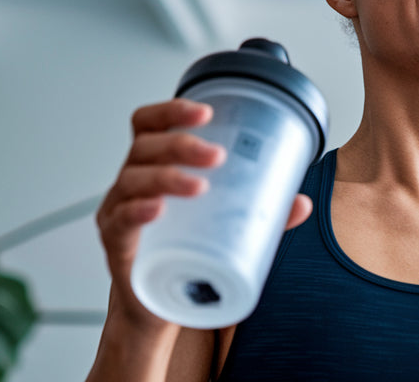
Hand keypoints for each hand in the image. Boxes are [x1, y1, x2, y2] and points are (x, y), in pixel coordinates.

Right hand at [95, 98, 312, 329]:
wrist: (155, 307)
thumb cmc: (183, 256)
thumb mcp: (221, 228)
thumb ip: (260, 216)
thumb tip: (302, 203)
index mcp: (153, 167)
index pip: (149, 124)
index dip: (171, 111)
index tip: (206, 112)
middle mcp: (131, 182)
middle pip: (144, 147)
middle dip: (180, 145)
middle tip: (217, 156)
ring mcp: (119, 212)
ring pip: (132, 180)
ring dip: (166, 177)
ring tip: (199, 186)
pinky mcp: (116, 244)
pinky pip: (120, 221)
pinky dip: (137, 212)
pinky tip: (158, 209)